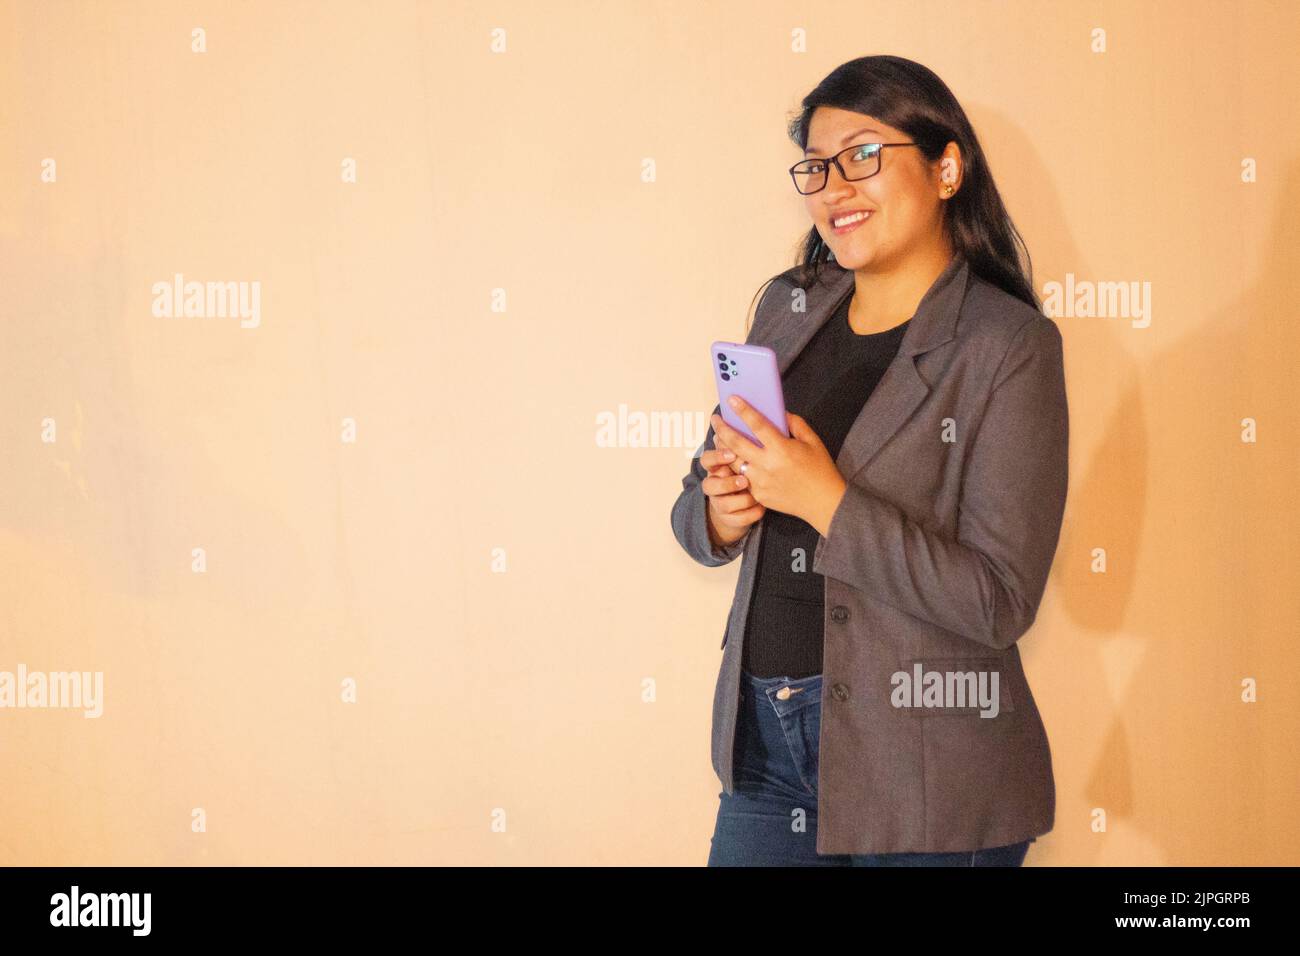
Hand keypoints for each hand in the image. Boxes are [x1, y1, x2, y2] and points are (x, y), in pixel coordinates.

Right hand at [700, 445, 764, 546]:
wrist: (742, 504)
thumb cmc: (750, 472)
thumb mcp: (746, 457)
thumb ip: (745, 443)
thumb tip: (758, 424)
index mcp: (717, 467)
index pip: (707, 459)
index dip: (717, 456)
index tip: (732, 453)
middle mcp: (715, 485)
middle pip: (710, 484)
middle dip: (726, 482)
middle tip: (743, 479)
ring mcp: (721, 504)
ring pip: (723, 504)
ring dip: (738, 500)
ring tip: (754, 495)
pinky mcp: (731, 519)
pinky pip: (739, 519)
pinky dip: (751, 513)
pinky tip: (762, 508)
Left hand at [710, 396, 848, 536]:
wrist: (823, 503)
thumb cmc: (820, 470)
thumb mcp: (813, 441)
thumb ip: (795, 424)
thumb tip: (779, 413)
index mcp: (782, 449)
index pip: (757, 424)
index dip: (743, 410)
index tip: (732, 399)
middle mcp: (767, 465)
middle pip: (736, 443)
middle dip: (722, 429)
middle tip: (715, 419)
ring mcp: (760, 482)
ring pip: (734, 462)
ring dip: (724, 448)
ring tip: (719, 438)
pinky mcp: (758, 495)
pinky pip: (742, 478)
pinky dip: (735, 467)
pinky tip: (732, 459)